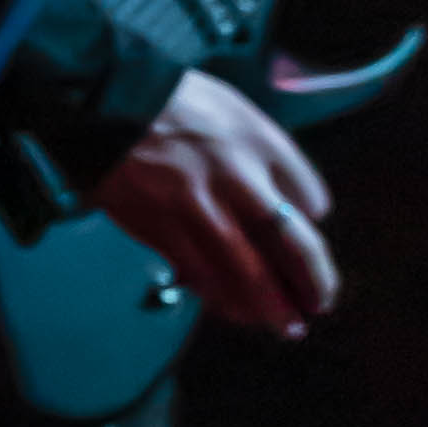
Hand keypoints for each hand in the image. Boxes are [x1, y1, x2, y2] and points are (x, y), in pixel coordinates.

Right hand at [94, 69, 337, 337]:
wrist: (108, 103)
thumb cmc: (172, 101)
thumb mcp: (234, 108)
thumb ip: (263, 151)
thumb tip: (288, 198)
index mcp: (261, 144)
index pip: (309, 198)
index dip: (315, 221)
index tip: (310, 232)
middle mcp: (239, 179)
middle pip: (290, 245)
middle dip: (311, 282)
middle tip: (319, 304)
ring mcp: (199, 209)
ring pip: (247, 274)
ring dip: (270, 307)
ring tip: (284, 325)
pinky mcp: (163, 230)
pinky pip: (201, 275)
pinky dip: (222, 298)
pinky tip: (234, 310)